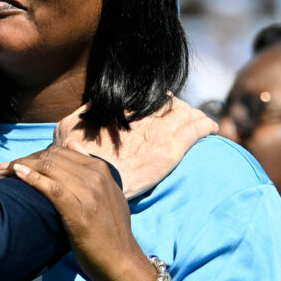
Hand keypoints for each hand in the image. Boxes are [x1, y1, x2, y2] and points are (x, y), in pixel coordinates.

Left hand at [1, 146, 179, 280]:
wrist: (122, 262)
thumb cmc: (110, 232)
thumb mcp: (107, 194)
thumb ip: (90, 170)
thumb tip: (71, 144)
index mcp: (100, 169)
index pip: (60, 151)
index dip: (35, 154)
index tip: (17, 163)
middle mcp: (96, 176)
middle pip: (51, 157)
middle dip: (23, 159)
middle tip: (2, 168)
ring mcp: (89, 193)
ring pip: (49, 168)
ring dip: (21, 166)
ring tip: (1, 173)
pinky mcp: (80, 212)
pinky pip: (52, 188)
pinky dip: (32, 179)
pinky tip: (17, 175)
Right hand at [51, 95, 217, 198]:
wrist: (89, 181)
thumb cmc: (76, 156)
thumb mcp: (69, 127)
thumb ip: (85, 112)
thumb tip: (96, 103)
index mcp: (123, 111)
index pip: (150, 98)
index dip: (161, 102)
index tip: (165, 106)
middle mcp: (142, 117)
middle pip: (171, 103)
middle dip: (179, 108)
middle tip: (184, 116)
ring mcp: (158, 133)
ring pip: (186, 114)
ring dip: (194, 115)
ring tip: (200, 121)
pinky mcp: (169, 151)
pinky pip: (196, 130)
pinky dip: (206, 126)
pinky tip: (212, 128)